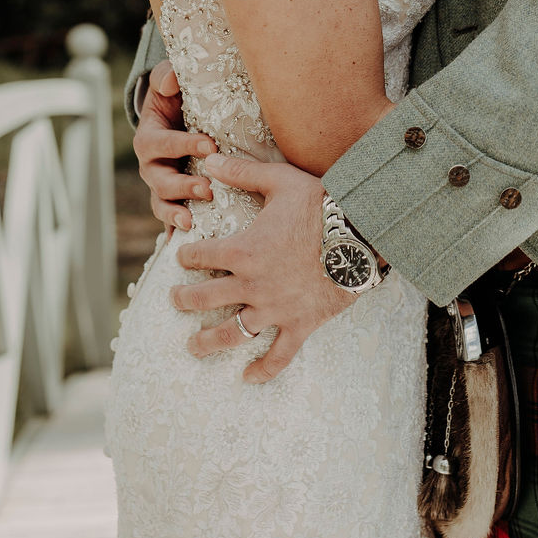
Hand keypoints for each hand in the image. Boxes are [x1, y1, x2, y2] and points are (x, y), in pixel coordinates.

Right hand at [133, 60, 214, 231]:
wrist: (179, 118)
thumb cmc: (175, 99)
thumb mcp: (169, 83)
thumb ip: (167, 76)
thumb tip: (170, 80)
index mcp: (149, 139)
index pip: (160, 143)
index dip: (183, 145)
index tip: (210, 145)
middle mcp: (151, 166)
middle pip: (159, 181)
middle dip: (182, 186)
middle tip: (207, 188)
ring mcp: (161, 186)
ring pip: (162, 204)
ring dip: (176, 213)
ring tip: (193, 222)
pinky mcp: (174, 200)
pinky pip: (171, 220)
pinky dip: (175, 232)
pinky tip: (186, 243)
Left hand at [171, 156, 352, 382]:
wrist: (362, 234)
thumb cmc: (322, 204)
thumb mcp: (280, 180)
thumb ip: (242, 172)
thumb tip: (209, 160)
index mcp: (243, 250)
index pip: (201, 256)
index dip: (187, 254)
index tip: (183, 255)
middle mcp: (252, 285)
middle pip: (205, 299)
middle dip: (184, 300)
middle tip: (175, 300)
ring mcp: (275, 309)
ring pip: (232, 333)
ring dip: (208, 342)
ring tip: (193, 346)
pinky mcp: (299, 325)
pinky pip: (278, 355)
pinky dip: (263, 370)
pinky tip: (248, 378)